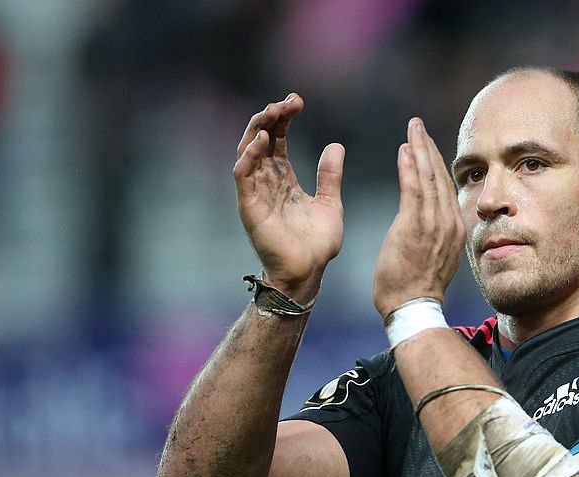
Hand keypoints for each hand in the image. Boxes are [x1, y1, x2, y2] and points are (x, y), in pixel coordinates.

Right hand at [233, 93, 344, 303]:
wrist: (309, 272)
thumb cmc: (317, 244)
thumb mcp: (331, 203)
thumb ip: (330, 175)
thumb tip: (336, 145)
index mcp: (284, 179)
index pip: (277, 139)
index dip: (284, 118)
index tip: (298, 102)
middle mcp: (266, 182)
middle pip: (260, 139)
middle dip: (270, 117)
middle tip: (287, 102)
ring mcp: (256, 193)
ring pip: (247, 151)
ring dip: (257, 129)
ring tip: (272, 113)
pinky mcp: (250, 207)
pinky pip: (242, 176)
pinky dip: (249, 156)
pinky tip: (262, 140)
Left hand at [373, 118, 465, 318]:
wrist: (414, 307)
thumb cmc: (418, 286)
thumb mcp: (437, 256)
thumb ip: (437, 234)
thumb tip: (431, 223)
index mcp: (455, 228)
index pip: (446, 187)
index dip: (436, 162)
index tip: (426, 144)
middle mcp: (449, 222)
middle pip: (440, 176)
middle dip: (428, 147)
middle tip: (418, 125)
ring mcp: (434, 224)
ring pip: (428, 177)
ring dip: (419, 149)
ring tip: (412, 128)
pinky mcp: (415, 226)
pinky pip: (414, 189)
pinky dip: (409, 167)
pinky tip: (405, 149)